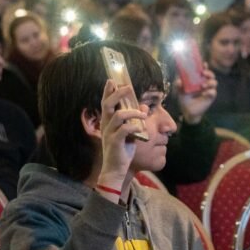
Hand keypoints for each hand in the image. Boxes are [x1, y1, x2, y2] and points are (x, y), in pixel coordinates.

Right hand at [97, 80, 147, 194]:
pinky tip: (141, 130)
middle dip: (118, 94)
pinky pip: (124, 130)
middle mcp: (106, 125)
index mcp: (108, 122)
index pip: (106, 103)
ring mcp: (110, 133)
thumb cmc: (123, 150)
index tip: (112, 80)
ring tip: (143, 115)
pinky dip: (134, 127)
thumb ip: (134, 120)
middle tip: (127, 88)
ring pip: (118, 115)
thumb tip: (143, 107)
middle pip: (108, 105)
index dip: (108, 91)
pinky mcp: (115, 142)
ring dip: (132, 112)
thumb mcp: (130, 132)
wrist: (116, 169)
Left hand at [176, 65, 216, 123]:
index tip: (204, 64)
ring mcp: (208, 89)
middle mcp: (204, 82)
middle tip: (203, 73)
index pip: (203, 70)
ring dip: (209, 82)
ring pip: (214, 82)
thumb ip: (178, 85)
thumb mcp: (179, 90)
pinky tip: (203, 94)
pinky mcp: (210, 97)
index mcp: (197, 79)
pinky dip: (209, 92)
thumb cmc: (184, 98)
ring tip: (202, 86)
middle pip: (211, 75)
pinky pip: (213, 92)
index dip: (204, 66)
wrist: (187, 110)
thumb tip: (179, 81)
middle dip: (209, 72)